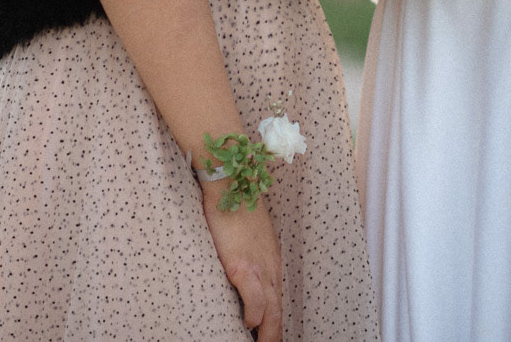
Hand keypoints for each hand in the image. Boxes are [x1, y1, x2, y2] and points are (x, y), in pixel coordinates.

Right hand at [202, 180, 283, 339]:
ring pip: (272, 310)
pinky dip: (254, 315)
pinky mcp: (242, 265)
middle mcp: (270, 266)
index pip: (278, 297)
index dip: (276, 320)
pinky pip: (255, 299)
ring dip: (269, 333)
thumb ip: (251, 252)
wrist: (231, 183)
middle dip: (276, 333)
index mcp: (271, 259)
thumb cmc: (236, 204)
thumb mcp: (250, 233)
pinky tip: (249, 324)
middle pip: (280, 310)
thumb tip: (241, 264)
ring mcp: (258, 266)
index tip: (272, 333)